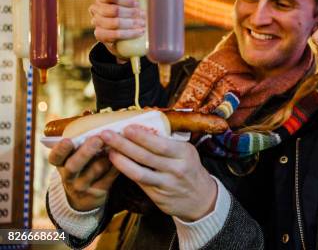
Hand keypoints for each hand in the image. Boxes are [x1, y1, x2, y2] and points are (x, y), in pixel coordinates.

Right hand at [48, 137, 119, 210]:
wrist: (84, 197)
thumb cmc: (81, 166)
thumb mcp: (74, 156)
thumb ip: (80, 141)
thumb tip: (91, 117)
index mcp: (61, 164)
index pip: (55, 158)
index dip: (60, 150)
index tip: (67, 140)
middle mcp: (69, 177)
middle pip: (74, 165)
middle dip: (86, 152)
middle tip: (98, 139)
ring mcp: (82, 186)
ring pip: (95, 170)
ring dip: (106, 157)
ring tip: (115, 144)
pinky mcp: (98, 192)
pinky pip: (109, 177)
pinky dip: (117, 165)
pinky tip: (123, 155)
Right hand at [89, 0, 145, 61]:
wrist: (128, 32)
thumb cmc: (134, 11)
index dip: (126, 0)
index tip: (138, 4)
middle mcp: (96, 8)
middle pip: (114, 10)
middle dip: (131, 14)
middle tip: (144, 16)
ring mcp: (96, 22)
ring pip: (113, 23)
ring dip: (131, 24)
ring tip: (143, 24)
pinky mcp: (99, 35)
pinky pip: (111, 35)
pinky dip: (127, 34)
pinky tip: (138, 32)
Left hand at [100, 126, 217, 221]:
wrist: (201, 198)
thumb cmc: (190, 169)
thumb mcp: (187, 152)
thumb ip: (169, 142)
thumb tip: (144, 127)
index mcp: (185, 153)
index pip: (161, 144)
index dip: (142, 137)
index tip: (127, 127)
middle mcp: (176, 169)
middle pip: (146, 156)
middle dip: (124, 144)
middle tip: (107, 134)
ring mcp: (167, 184)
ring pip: (139, 172)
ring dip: (121, 160)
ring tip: (108, 150)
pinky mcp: (158, 197)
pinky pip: (139, 182)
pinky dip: (127, 172)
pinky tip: (117, 163)